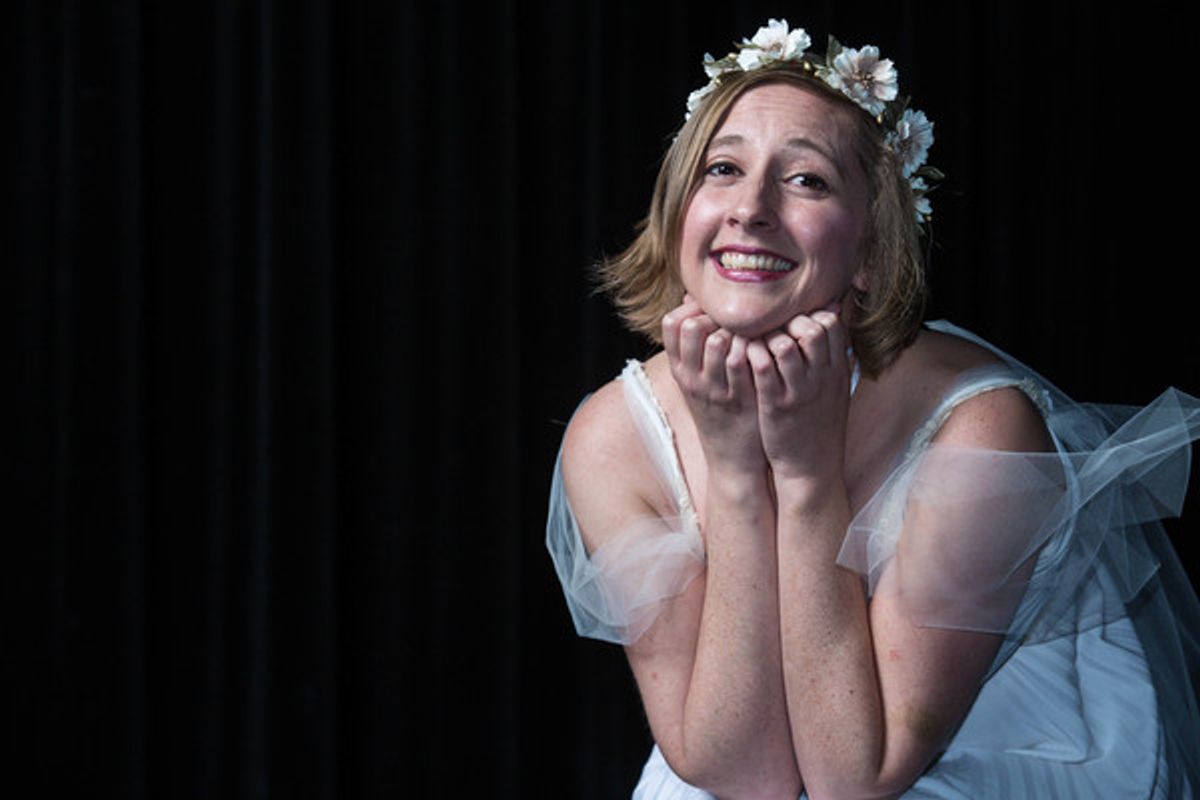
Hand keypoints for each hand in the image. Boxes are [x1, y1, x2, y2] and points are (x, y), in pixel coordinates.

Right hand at [662, 296, 766, 474]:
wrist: (732, 456)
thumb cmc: (719, 409)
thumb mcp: (697, 379)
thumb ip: (696, 346)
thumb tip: (695, 302)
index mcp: (680, 371)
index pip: (671, 323)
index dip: (693, 308)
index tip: (713, 309)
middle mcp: (692, 378)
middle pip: (692, 327)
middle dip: (715, 314)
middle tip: (736, 317)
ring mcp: (714, 388)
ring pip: (718, 340)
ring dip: (737, 328)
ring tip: (752, 328)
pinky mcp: (740, 397)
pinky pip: (743, 360)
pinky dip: (755, 345)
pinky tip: (766, 341)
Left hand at [746, 306, 852, 482]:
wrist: (814, 467)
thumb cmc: (819, 422)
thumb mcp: (835, 386)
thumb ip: (834, 353)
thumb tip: (832, 316)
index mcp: (838, 370)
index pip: (831, 323)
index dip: (809, 313)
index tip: (791, 319)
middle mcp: (822, 377)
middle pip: (812, 328)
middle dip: (788, 319)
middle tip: (770, 325)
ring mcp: (799, 392)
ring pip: (784, 344)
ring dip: (765, 335)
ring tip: (754, 336)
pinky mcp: (776, 406)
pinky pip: (762, 368)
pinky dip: (751, 354)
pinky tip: (743, 352)